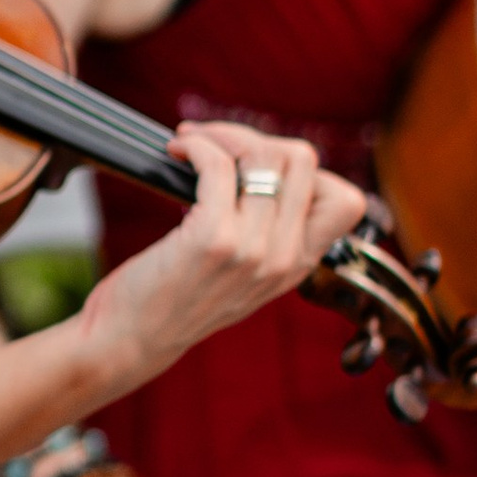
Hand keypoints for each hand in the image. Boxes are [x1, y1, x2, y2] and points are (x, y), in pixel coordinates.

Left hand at [78, 122, 366, 389]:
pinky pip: (218, 165)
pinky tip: (178, 152)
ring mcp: (251, 251)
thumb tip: (263, 166)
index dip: (303, 172)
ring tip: (191, 145)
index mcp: (298, 266)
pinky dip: (197, 146)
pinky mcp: (212, 240)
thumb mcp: (241, 278)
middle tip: (216, 146)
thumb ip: (267, 237)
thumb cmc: (174, 299)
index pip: (346, 201)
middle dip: (254, 138)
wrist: (130, 340)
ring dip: (220, 136)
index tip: (256, 171)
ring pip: (264, 155)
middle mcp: (284, 260)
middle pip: (303, 161)